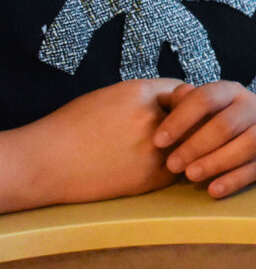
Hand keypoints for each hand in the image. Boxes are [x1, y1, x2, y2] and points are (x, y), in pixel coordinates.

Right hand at [0, 79, 180, 211]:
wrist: (47, 162)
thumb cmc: (75, 125)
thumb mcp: (112, 96)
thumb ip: (148, 96)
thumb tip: (181, 98)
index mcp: (142, 93)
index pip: (184, 91)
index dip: (183, 101)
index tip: (178, 108)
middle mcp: (154, 119)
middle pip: (194, 117)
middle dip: (190, 122)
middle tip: (185, 129)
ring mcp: (156, 150)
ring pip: (190, 144)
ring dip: (184, 146)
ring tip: (165, 149)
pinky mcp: (154, 177)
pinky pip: (178, 168)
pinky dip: (171, 167)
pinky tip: (150, 167)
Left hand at [154, 81, 255, 198]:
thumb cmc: (220, 121)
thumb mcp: (203, 109)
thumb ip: (185, 104)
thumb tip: (172, 100)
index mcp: (232, 91)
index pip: (206, 98)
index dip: (180, 119)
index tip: (158, 141)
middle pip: (227, 124)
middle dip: (196, 145)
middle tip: (173, 165)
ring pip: (248, 145)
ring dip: (216, 162)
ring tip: (191, 176)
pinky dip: (234, 181)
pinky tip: (213, 190)